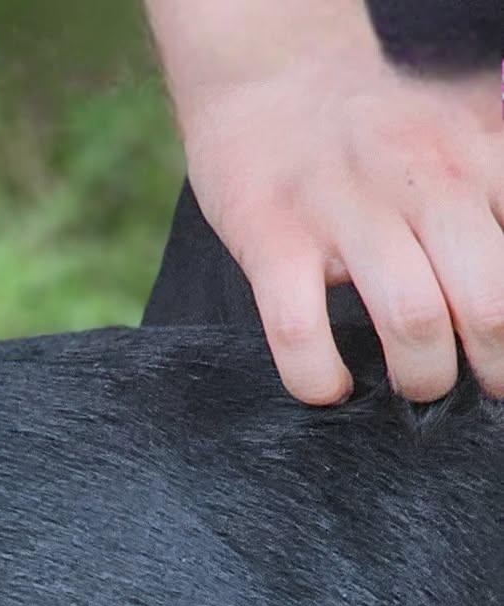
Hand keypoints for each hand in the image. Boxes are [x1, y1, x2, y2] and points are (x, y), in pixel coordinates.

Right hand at [147, 0, 503, 401]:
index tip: (503, 349)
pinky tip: (329, 385)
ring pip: (410, 316)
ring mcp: (344, 212)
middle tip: (477, 382)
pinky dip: (317, 376)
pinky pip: (299, 328)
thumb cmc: (373, 122)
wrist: (275, 73)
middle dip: (490, 363)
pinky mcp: (272, 237)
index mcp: (477, 161)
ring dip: (421, 374)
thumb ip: (500, 175)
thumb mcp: (467, 126)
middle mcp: (422, 184)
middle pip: (485, 297)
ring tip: (415, 385)